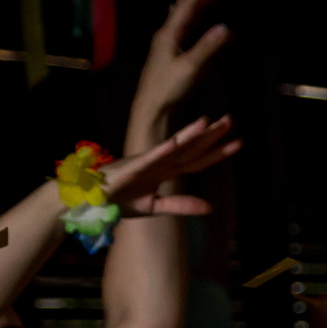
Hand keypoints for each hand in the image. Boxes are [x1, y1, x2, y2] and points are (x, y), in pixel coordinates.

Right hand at [100, 116, 241, 218]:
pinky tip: (177, 141)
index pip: (197, 161)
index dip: (217, 152)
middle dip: (211, 136)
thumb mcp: (155, 207)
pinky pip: (150, 158)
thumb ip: (181, 205)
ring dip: (191, 135)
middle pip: (191, 149)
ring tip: (209, 122)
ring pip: (174, 148)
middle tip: (231, 120)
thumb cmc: (118, 200)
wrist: (88, 201)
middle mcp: (160, 163)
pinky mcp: (132, 167)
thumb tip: (210, 207)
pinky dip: (164, 150)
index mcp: (165, 172)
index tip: (237, 142)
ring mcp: (146, 162)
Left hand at [127, 0, 230, 151]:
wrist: (152, 106)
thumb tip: (226, 27)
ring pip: (181, 16)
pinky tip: (181, 16)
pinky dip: (184, 17)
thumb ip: (208, 47)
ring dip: (192, 2)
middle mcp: (167, 34)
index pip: (187, 7)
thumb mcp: (191, 67)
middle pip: (184, 8)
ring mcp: (167, 43)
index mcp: (169, 34)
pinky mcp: (170, 54)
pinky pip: (180, 28)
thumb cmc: (169, 87)